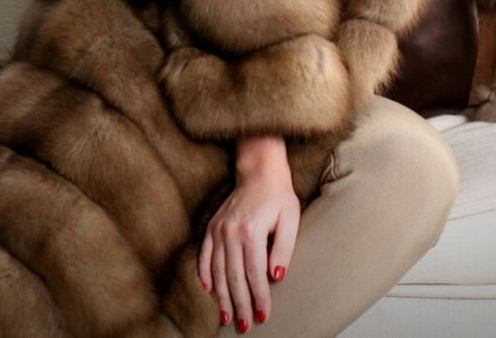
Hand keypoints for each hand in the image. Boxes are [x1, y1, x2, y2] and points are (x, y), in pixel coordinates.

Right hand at [198, 136, 299, 332]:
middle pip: (235, 277)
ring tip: (226, 316)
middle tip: (244, 325)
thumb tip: (275, 277)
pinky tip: (208, 289)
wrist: (259, 171)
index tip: (263, 316)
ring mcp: (218, 229)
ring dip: (222, 296)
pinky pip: (205, 254)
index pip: (255, 274)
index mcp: (251, 232)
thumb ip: (283, 249)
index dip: (259, 298)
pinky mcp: (212, 226)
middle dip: (240, 304)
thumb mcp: (290, 220)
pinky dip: (205, 273)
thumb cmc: (279, 197)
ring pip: (218, 270)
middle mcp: (231, 232)